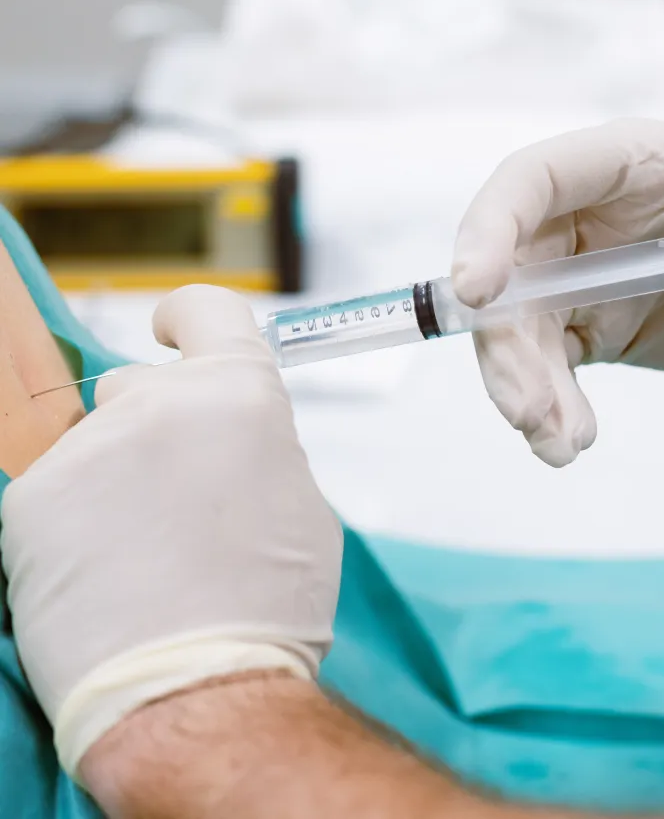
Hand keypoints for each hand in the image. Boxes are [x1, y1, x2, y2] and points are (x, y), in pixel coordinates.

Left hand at [0, 285, 342, 778]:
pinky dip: (77, 523)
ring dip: (117, 480)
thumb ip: (258, 445)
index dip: (188, 319)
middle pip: (143, 386)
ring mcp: (88, 449)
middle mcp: (159, 403)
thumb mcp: (298, 503)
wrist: (197, 691)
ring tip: (144, 553)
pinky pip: (57, 492)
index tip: (172, 334)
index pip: (205, 309)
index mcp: (240, 395)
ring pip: (99, 444)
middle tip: (180, 499)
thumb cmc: (267, 607)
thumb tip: (227, 438)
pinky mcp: (29, 500)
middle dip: (160, 427)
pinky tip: (106, 574)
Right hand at [452, 119, 663, 466]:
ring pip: (518, 330)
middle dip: (504, 345)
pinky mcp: (590, 328)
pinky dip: (552, 407)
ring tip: (558, 446)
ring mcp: (581, 277)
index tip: (477, 291)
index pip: (531, 181)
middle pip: (508, 272)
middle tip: (526, 413)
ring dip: (525, 389)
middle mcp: (584, 218)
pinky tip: (572, 440)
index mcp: (622, 164)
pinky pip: (550, 367)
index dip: (490, 229)